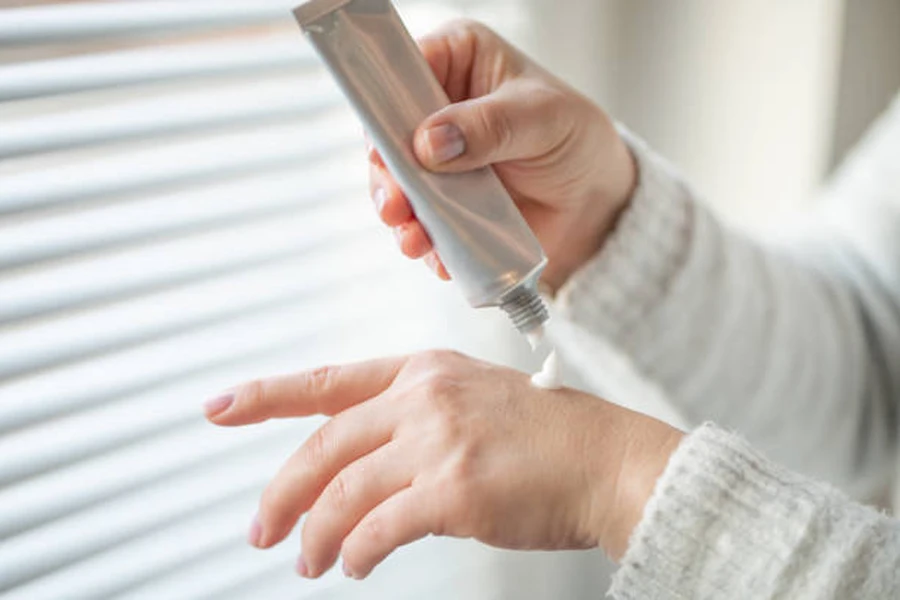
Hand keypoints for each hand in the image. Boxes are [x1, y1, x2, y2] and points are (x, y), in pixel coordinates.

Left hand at [205, 350, 681, 578]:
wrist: (605, 459)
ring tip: (311, 561)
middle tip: (263, 529)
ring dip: (317, 535)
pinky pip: (379, 527)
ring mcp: (438, 440)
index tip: (220, 406)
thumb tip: (358, 471)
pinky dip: (357, 551)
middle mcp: (423, 398)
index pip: (328, 381)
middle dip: (282, 494)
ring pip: (343, 492)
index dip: (266, 394)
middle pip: (323, 446)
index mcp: (422, 370)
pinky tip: (355, 564)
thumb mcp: (470, 399)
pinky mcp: (455, 489)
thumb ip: (411, 421)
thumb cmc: (544, 436)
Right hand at [368, 20, 636, 290]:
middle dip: (386, 174)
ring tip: (413, 239)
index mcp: (457, 60)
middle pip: (387, 134)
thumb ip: (489, 126)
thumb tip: (430, 143)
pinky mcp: (438, 204)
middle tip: (394, 203)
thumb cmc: (575, 138)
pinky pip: (419, 222)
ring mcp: (433, 162)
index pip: (403, 69)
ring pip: (396, 184)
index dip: (386, 102)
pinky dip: (425, 242)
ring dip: (400, 215)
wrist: (595, 202)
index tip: (383, 143)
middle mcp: (435, 108)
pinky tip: (437, 256)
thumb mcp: (542, 118)